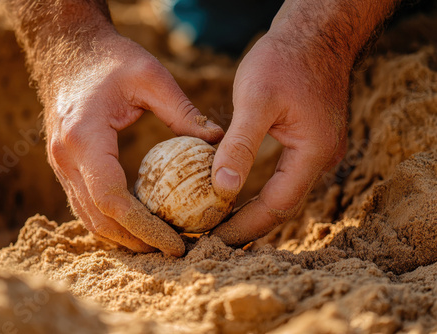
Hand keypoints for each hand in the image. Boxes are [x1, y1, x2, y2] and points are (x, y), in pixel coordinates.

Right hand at [45, 32, 222, 255]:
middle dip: (137, 241)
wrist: (67, 49)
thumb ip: (183, 111)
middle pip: (100, 219)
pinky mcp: (65, 164)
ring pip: (89, 218)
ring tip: (159, 245)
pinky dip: (110, 222)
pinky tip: (137, 225)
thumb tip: (217, 140)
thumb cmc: (110, 58)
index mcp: (85, 138)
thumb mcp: (151, 77)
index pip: (113, 200)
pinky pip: (85, 205)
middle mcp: (66, 158)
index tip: (177, 243)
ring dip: (123, 237)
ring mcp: (61, 164)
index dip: (145, 228)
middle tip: (175, 251)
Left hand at [210, 23, 349, 245]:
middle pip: (282, 207)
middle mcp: (321, 159)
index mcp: (312, 153)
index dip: (244, 226)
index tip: (213, 239)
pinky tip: (236, 193)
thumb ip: (241, 146)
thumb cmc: (285, 60)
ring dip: (253, 210)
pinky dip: (260, 191)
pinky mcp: (308, 142)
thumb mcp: (256, 100)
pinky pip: (283, 178)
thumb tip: (222, 188)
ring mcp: (317, 151)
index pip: (276, 207)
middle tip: (212, 238)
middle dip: (247, 225)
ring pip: (283, 194)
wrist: (314, 34)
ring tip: (219, 223)